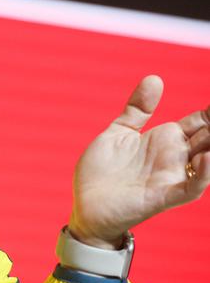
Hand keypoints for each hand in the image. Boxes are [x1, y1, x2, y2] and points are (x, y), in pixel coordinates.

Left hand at [69, 75, 209, 248]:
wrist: (85, 204)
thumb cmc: (101, 171)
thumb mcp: (119, 132)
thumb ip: (138, 109)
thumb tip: (155, 78)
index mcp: (165, 140)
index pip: (200, 122)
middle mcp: (174, 158)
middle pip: (209, 138)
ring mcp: (171, 177)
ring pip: (208, 162)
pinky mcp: (163, 196)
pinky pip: (191, 187)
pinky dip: (202, 173)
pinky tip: (206, 157)